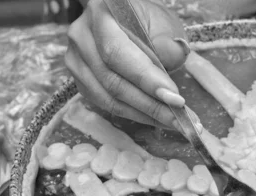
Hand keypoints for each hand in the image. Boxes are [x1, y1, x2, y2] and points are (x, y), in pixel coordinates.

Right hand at [65, 0, 188, 127]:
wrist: (127, 22)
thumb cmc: (148, 21)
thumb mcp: (164, 24)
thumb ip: (167, 47)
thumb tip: (166, 86)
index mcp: (101, 14)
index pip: (118, 53)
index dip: (146, 80)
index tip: (174, 99)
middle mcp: (81, 36)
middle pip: (112, 81)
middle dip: (150, 104)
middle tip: (179, 119)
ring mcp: (76, 60)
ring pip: (108, 98)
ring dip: (143, 114)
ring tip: (171, 122)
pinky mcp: (80, 80)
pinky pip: (106, 104)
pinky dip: (133, 114)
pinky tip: (154, 118)